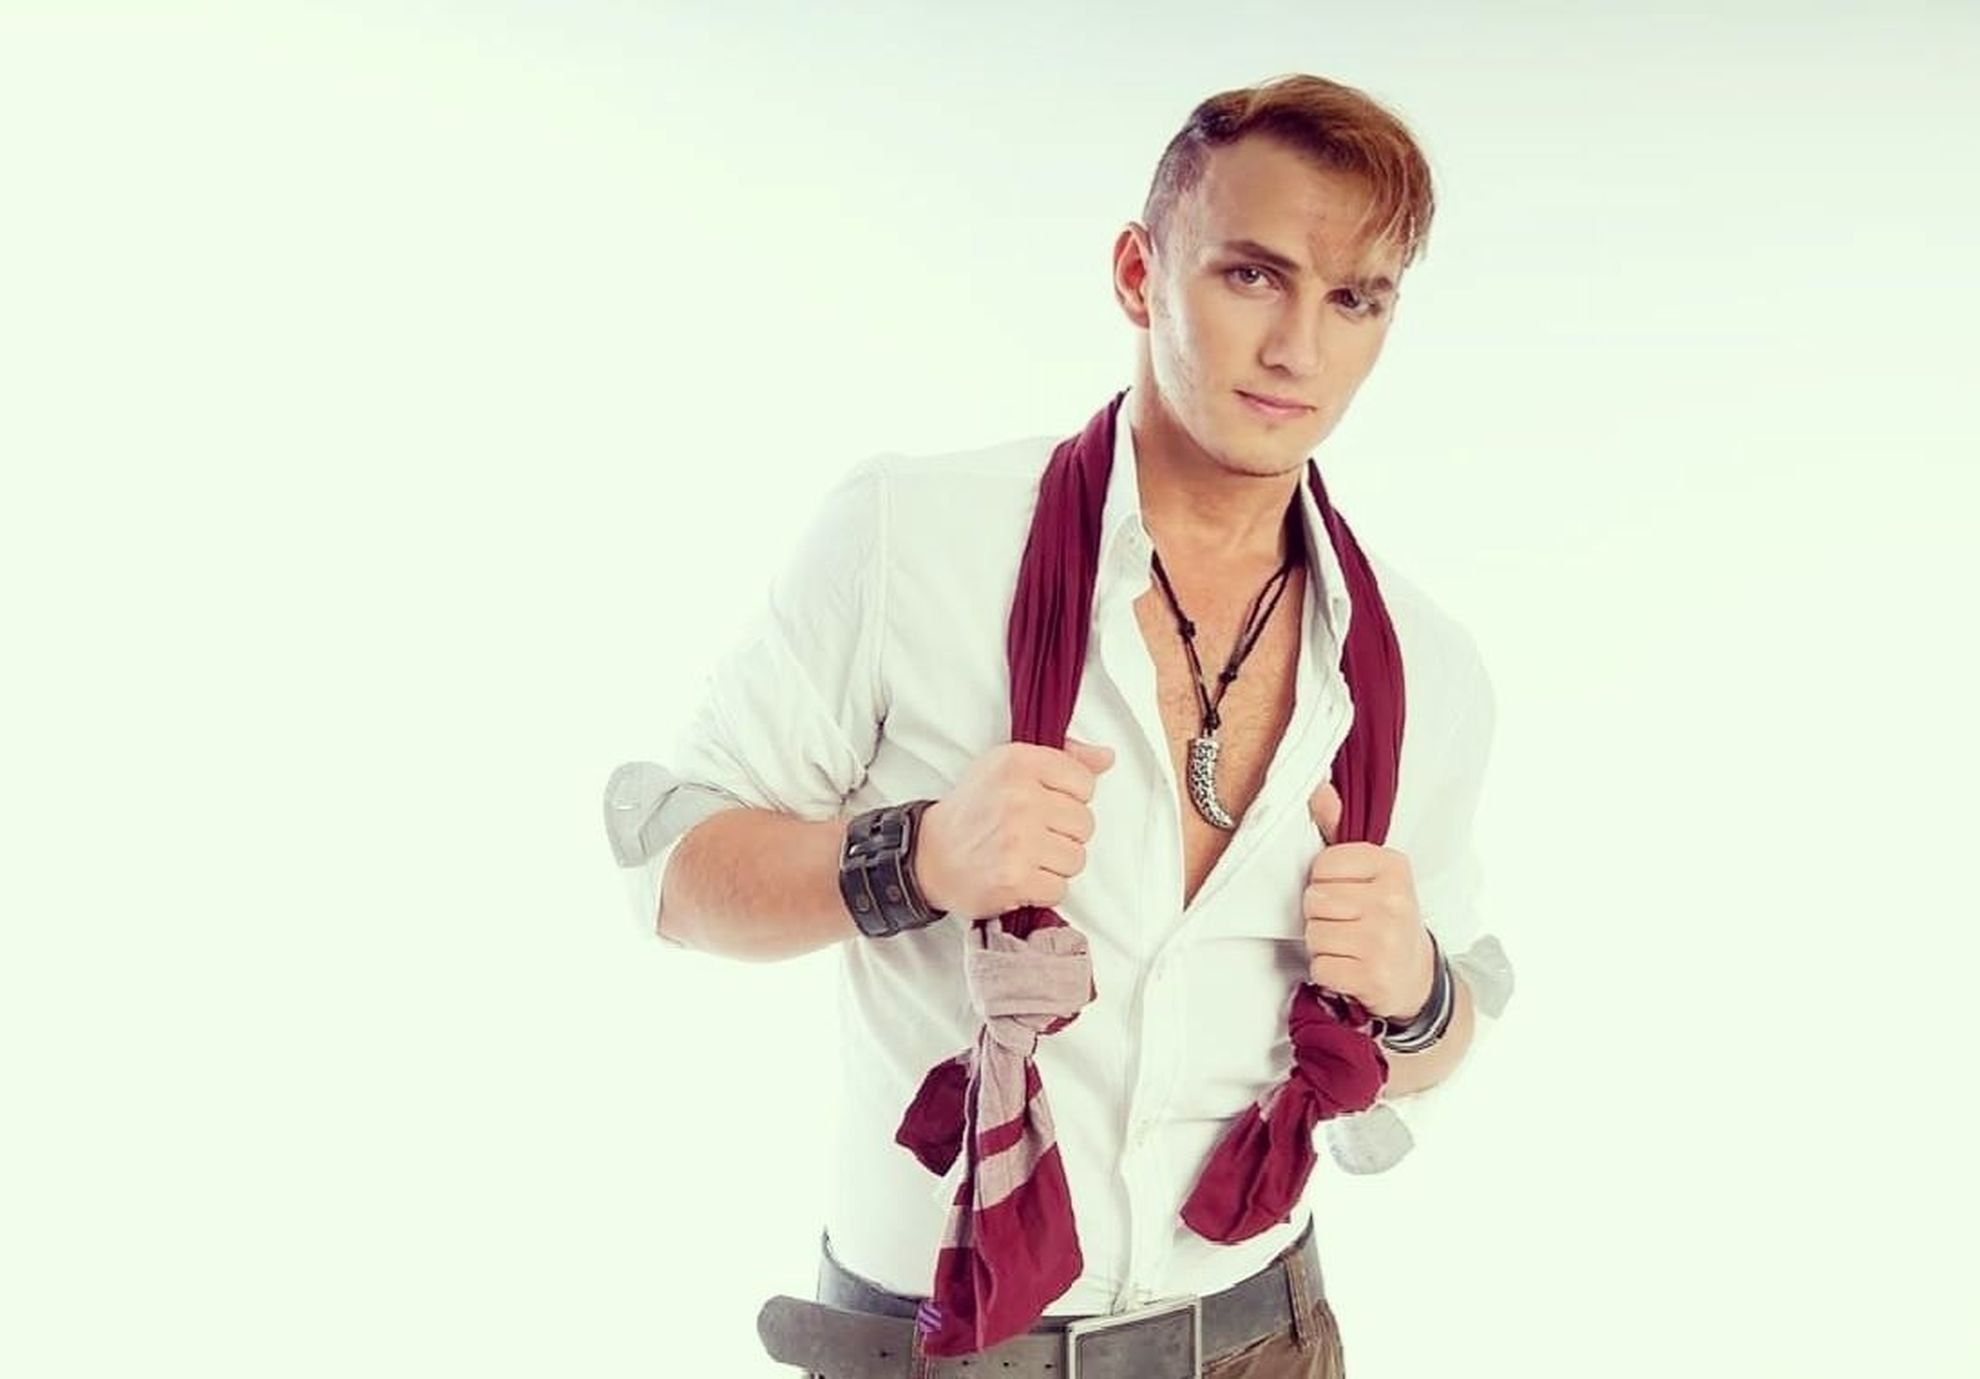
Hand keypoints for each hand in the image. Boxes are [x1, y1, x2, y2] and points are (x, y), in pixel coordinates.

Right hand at [913, 737, 1113, 917]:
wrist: (930, 856)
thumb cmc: (973, 810)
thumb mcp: (1008, 767)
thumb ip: (1063, 758)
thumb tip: (1105, 757)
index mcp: (1020, 763)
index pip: (1085, 783)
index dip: (1069, 798)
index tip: (1045, 804)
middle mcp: (1020, 798)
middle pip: (1085, 824)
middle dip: (1063, 834)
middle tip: (1032, 834)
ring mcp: (1018, 840)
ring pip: (1077, 858)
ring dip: (1055, 864)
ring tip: (1026, 856)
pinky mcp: (1015, 878)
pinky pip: (1060, 888)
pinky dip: (1043, 889)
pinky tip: (1021, 876)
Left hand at [1303, 780, 1435, 1021]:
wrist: (1416, 976)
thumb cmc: (1384, 918)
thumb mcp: (1370, 872)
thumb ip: (1338, 830)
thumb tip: (1318, 790)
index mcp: (1393, 867)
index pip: (1323, 863)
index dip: (1324, 881)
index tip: (1346, 892)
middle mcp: (1394, 901)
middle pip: (1314, 900)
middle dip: (1320, 915)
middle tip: (1346, 923)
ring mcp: (1385, 941)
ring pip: (1314, 934)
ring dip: (1322, 945)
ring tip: (1347, 945)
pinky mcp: (1375, 977)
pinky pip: (1320, 968)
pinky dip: (1328, 973)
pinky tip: (1350, 968)